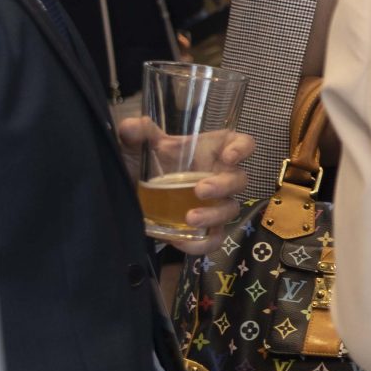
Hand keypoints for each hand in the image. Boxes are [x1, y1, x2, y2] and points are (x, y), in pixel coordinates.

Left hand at [117, 120, 255, 252]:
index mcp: (208, 151)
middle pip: (239, 180)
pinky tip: (181, 242)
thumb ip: (135, 134)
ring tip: (189, 219)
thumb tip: (134, 126)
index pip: (240, 143)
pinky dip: (202, 244)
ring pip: (230, 210)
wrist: (128, 194)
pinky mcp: (203, 229)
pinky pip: (214, 239)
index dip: (242, 148)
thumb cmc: (141, 163)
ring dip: (214, 216)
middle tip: (200, 191)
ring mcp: (213, 204)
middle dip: (224, 185)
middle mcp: (217, 176)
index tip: (228, 157)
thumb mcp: (135, 146)